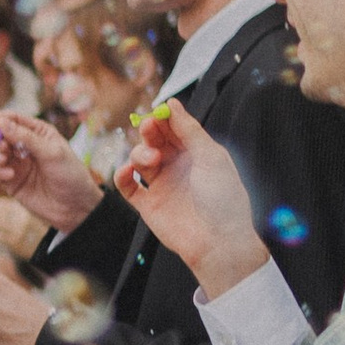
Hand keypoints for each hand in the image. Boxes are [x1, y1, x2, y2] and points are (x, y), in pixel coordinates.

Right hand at [0, 108, 100, 231]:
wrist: (74, 207)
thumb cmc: (70, 175)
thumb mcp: (52, 153)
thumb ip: (26, 137)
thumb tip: (2, 122)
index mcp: (36, 132)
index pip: (11, 119)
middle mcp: (23, 145)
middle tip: (3, 150)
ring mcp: (15, 163)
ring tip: (4, 162)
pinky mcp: (9, 180)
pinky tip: (9, 176)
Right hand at [114, 101, 266, 292]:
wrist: (218, 241)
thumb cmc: (223, 199)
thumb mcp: (211, 155)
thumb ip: (189, 129)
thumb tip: (171, 104)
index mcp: (197, 154)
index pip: (175, 129)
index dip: (165, 118)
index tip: (159, 112)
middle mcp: (178, 168)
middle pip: (154, 140)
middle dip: (150, 131)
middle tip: (150, 127)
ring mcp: (162, 185)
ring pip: (139, 159)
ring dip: (139, 153)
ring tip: (151, 160)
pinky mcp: (148, 205)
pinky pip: (127, 186)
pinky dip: (122, 176)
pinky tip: (127, 171)